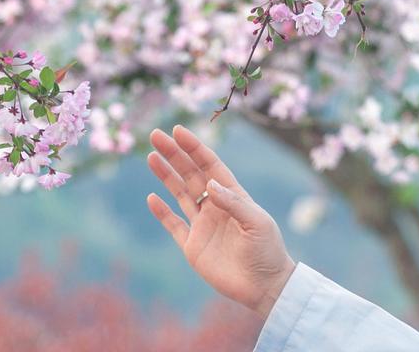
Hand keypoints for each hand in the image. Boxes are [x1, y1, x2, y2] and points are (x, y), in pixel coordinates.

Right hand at [145, 125, 295, 318]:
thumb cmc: (267, 251)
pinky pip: (173, 225)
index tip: (178, 131)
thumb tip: (209, 184)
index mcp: (233, 195)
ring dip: (165, 176)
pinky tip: (152, 198)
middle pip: (190, 174)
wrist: (264, 287)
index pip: (209, 165)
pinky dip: (162, 212)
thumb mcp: (257, 223)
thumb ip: (233, 203)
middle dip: (174, 154)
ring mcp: (202, 225)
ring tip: (151, 157)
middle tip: (156, 136)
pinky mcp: (192, 246)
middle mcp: (215, 206)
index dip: (194, 148)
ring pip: (179, 194)